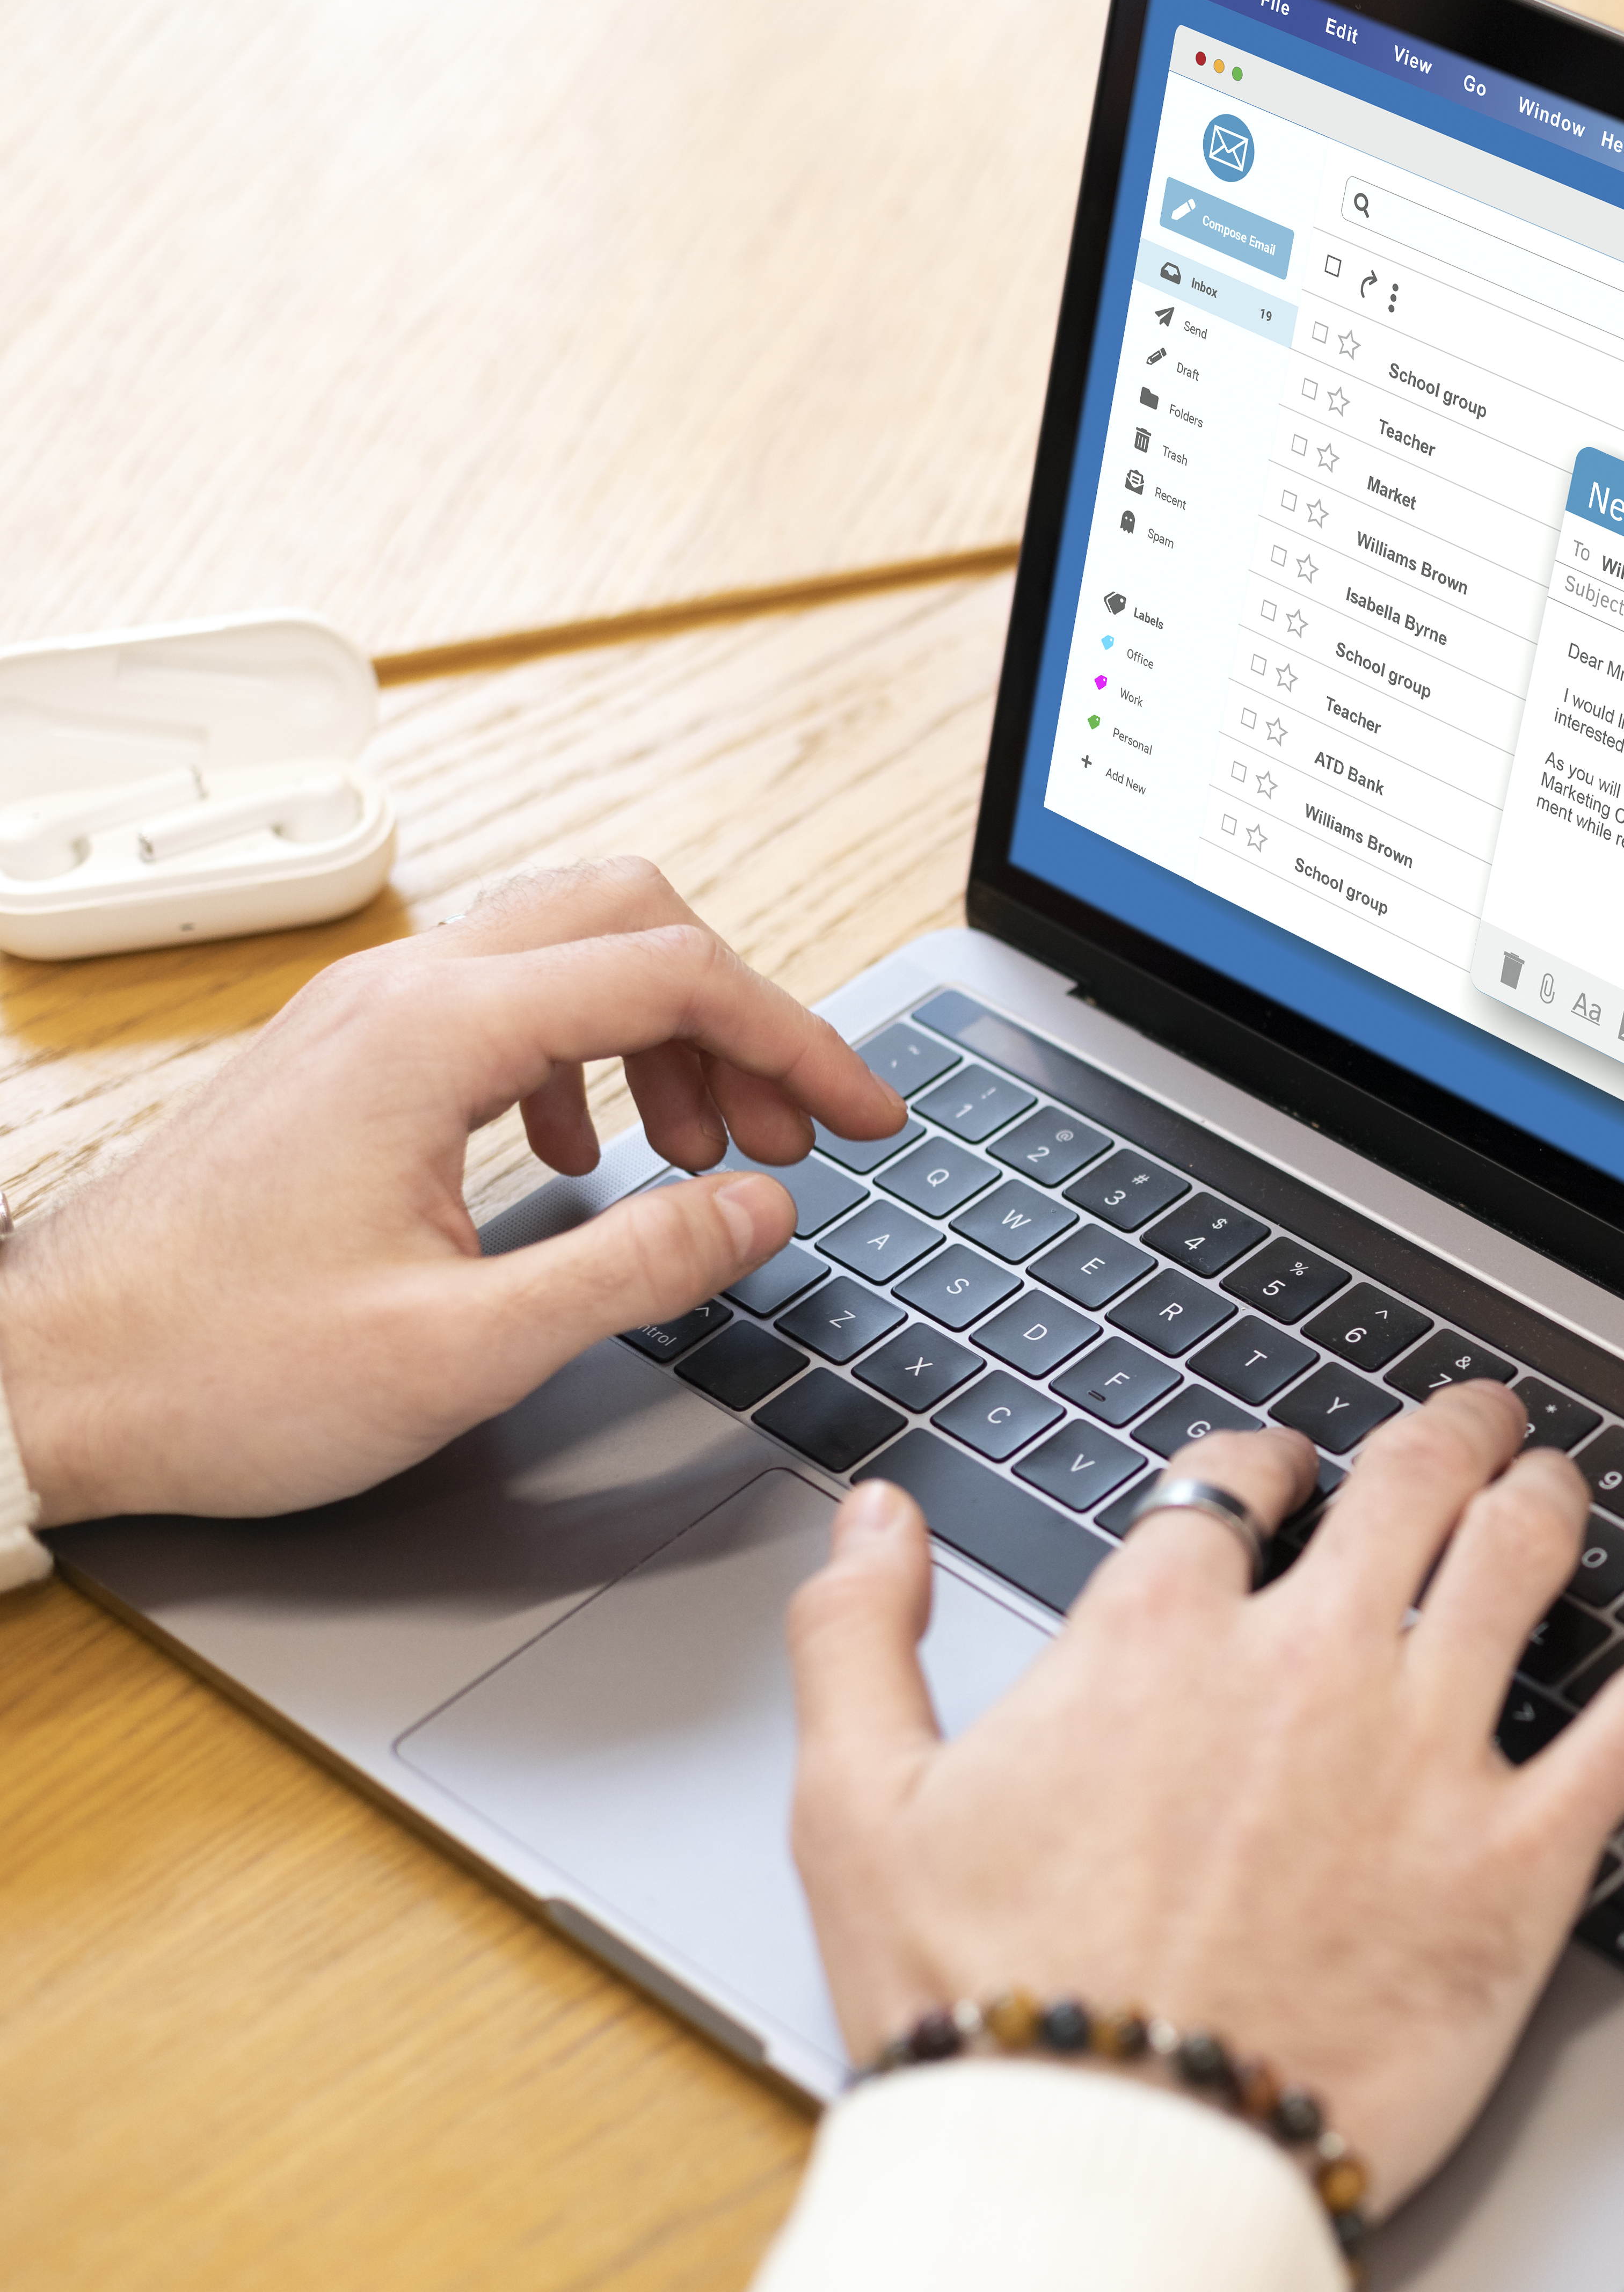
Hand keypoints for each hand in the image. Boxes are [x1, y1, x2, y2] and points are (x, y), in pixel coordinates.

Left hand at [0, 858, 904, 1524]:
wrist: (40, 1376)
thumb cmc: (216, 1371)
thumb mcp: (462, 1350)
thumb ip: (637, 1269)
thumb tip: (759, 1207)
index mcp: (436, 1035)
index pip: (679, 977)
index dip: (802, 1045)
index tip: (867, 1118)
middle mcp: (399, 991)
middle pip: (631, 920)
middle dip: (741, 1017)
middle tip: (796, 1129)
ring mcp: (363, 1015)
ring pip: (566, 951)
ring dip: (664, 1035)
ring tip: (705, 1151)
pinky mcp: (343, 1056)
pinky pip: (502, 1002)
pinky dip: (586, 1055)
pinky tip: (585, 1158)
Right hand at [786, 1380, 1623, 2206]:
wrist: (1103, 2155)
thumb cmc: (984, 2005)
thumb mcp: (854, 1806)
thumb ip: (856, 1636)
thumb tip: (873, 1519)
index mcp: (1157, 1639)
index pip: (1229, 1482)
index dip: (1263, 1458)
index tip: (1280, 1470)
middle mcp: (1307, 1663)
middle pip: (1407, 1484)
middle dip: (1445, 1434)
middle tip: (1469, 1426)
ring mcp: (1424, 1751)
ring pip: (1522, 1558)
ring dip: (1549, 1501)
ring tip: (1558, 1485)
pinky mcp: (1516, 1857)